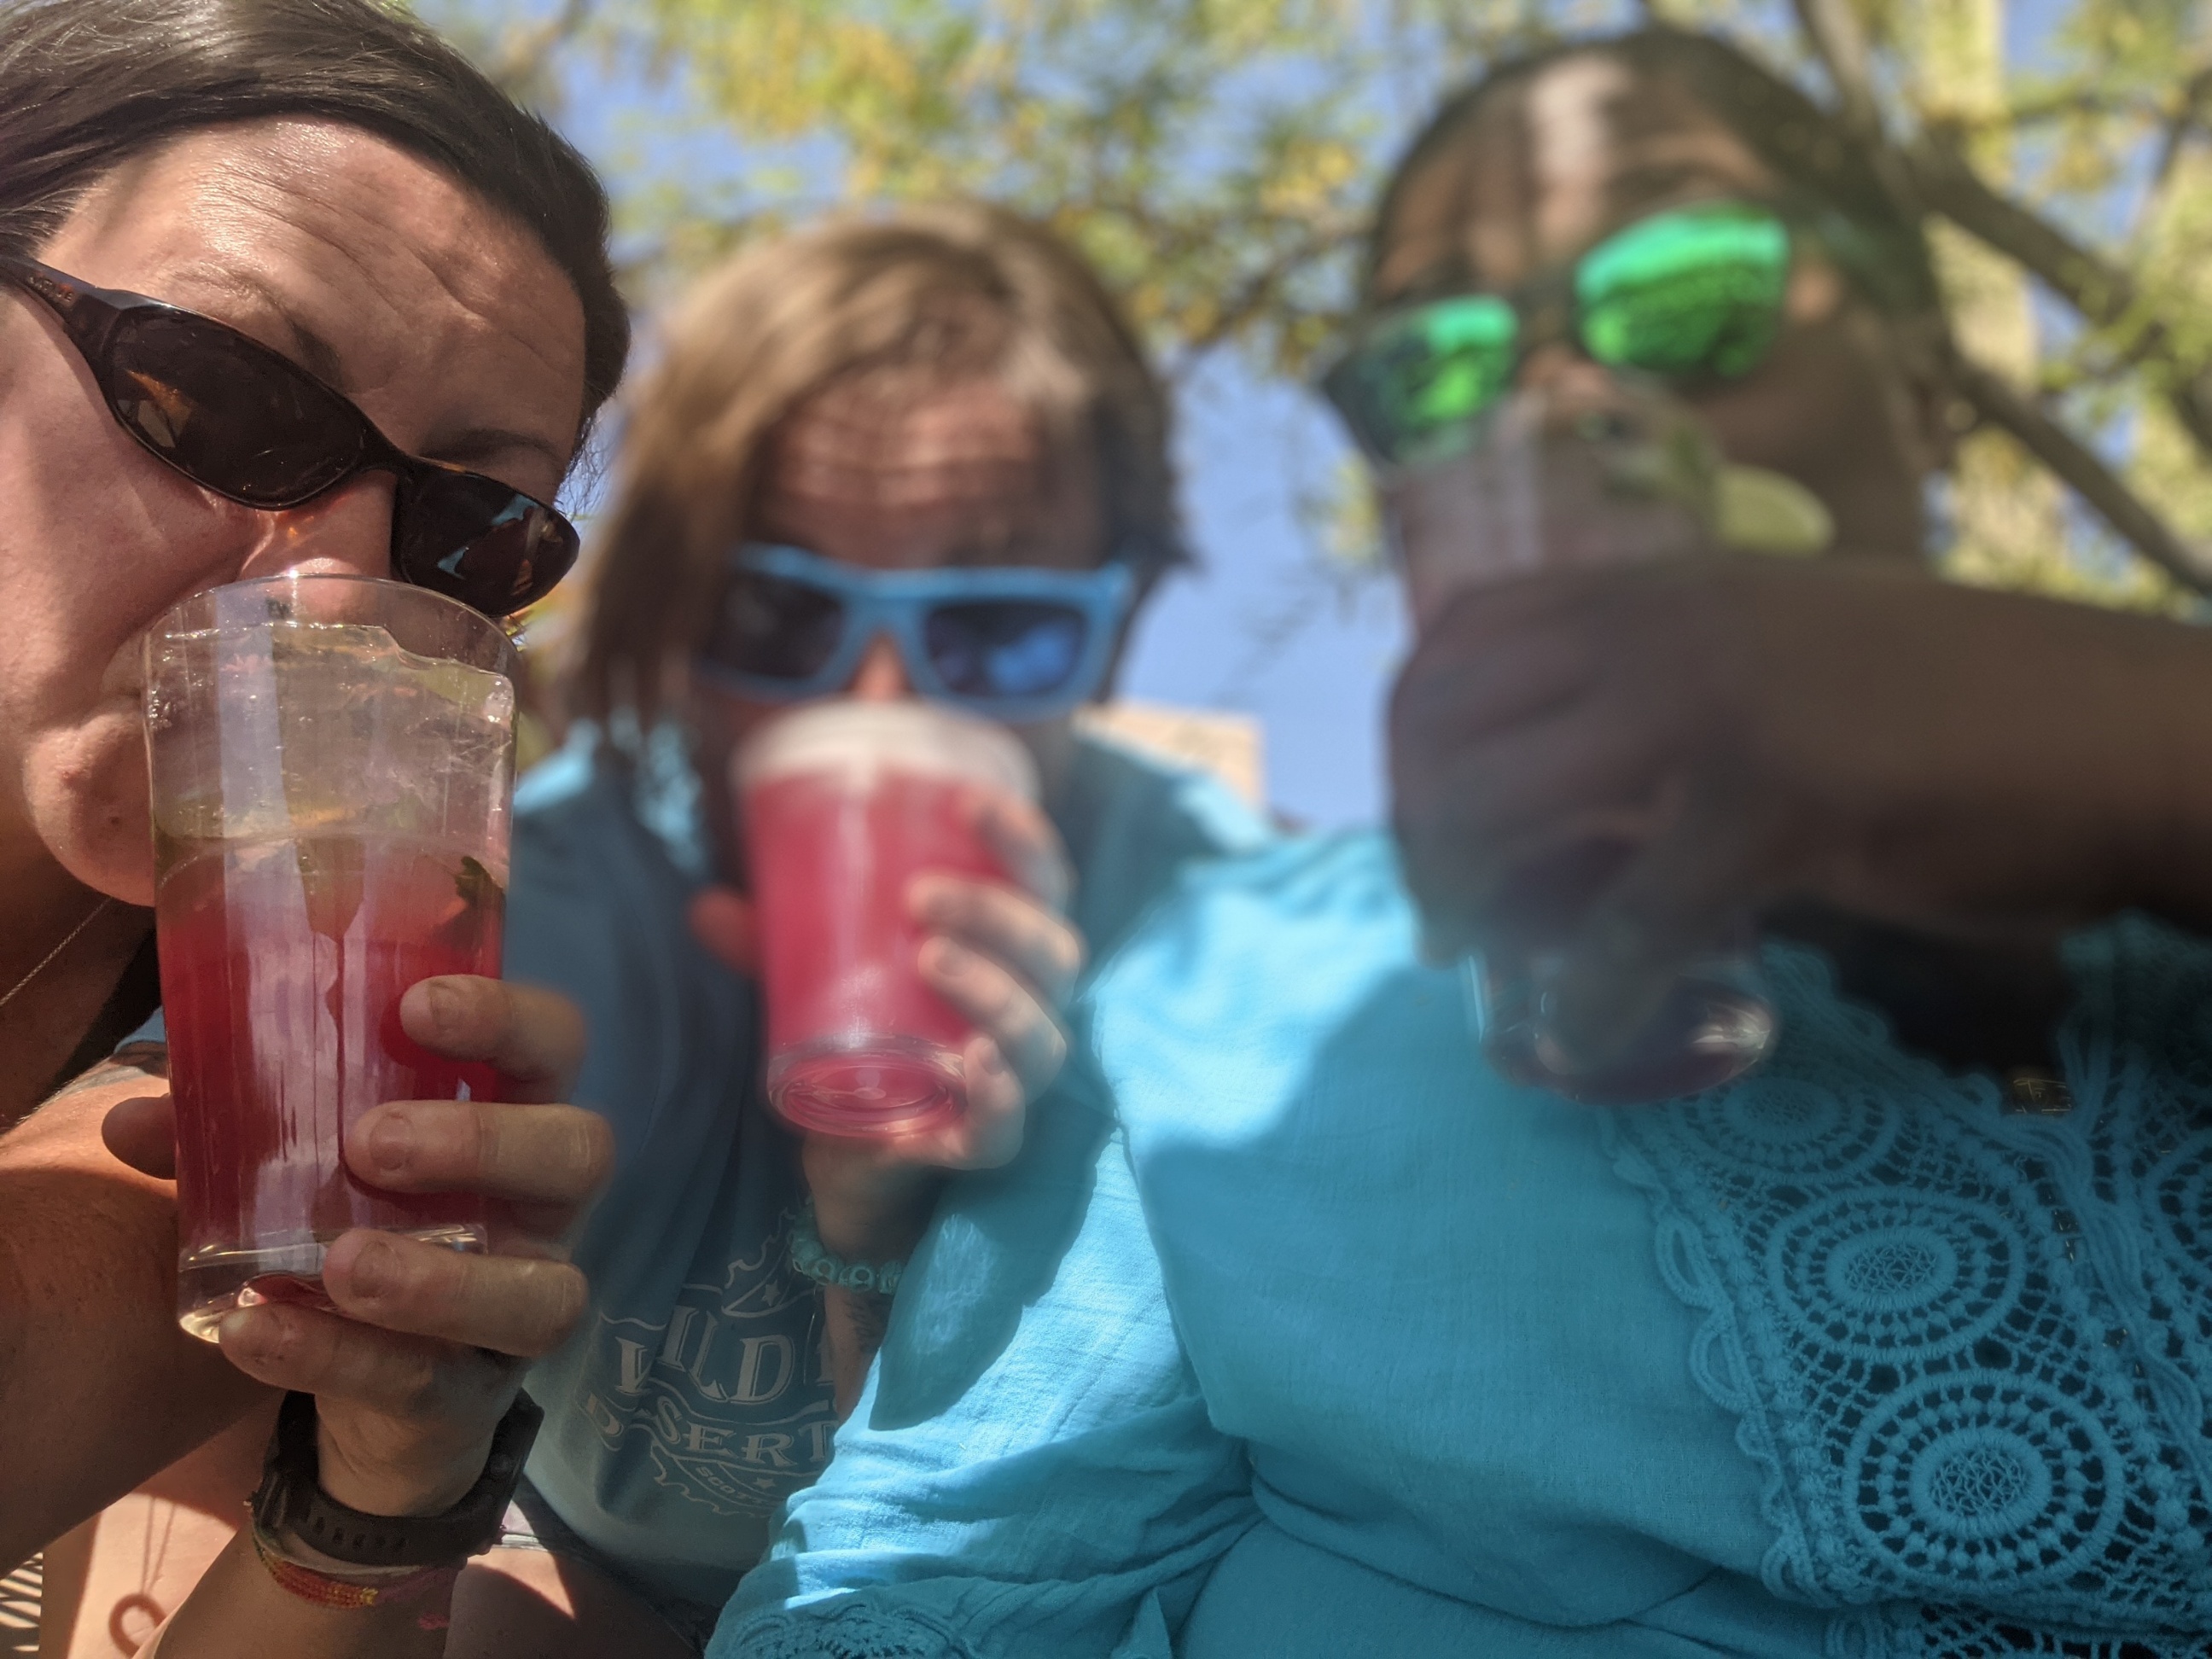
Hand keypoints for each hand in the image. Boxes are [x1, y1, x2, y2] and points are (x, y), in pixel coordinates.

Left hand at [104, 978, 612, 1516]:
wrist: (380, 1396)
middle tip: (368, 1143)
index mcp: (516, 1119)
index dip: (507, 1018)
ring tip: (339, 1264)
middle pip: (579, 1154)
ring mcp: (523, 1305)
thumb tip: (132, 1118)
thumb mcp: (306, 1170)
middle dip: (482, 1142)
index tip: (416, 1006)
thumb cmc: (359, 1229)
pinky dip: (339, 1357)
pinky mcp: (474, 1395)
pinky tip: (256, 1332)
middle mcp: (543, 1208)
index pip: (554, 1044)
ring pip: (544, 1293)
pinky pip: (428, 1381)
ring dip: (440, 1280)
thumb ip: (234, 1136)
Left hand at [690, 786, 1081, 1256]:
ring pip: (1038, 1035)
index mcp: (1006, 953)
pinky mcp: (980, 1142)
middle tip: (920, 897)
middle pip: (1052, 953)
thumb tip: (703, 906)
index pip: (1042, 885)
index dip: (1021, 839)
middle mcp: (1027, 1009)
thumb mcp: (815, 979)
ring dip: (995, 990)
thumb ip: (770, 946)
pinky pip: (1009, 1125)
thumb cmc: (859, 1041)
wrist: (850, 1158)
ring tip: (930, 958)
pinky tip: (975, 1062)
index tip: (965, 803)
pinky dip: (999, 1095)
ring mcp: (1011, 1079)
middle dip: (997, 915)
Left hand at [1390, 557, 2211, 1062]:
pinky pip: (1630, 919)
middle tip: (1434, 910)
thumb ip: (1657, 706)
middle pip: (1446, 719)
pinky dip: (1588, 994)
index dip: (1407, 732)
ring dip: (1460, 894)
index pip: (1459, 632)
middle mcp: (1662, 626)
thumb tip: (1545, 808)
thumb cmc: (1951, 711)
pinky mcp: (1774, 800)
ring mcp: (1714, 703)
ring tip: (1467, 960)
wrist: (2118, 733)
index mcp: (1661, 588)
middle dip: (1411, 824)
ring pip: (1499, 801)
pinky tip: (1580, 1034)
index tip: (1418, 815)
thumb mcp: (1777, 666)